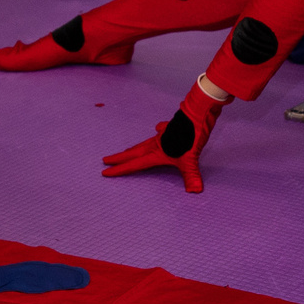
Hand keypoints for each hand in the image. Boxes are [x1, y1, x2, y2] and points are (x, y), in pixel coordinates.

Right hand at [101, 81, 224, 192]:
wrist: (197, 112)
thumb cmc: (192, 135)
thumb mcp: (191, 159)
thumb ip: (191, 176)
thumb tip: (194, 191)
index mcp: (157, 153)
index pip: (135, 164)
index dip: (120, 169)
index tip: (106, 172)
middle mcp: (156, 144)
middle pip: (133, 152)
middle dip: (120, 158)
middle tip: (106, 160)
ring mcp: (163, 135)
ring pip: (144, 144)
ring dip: (134, 149)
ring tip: (126, 151)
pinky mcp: (171, 129)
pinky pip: (160, 133)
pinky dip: (156, 134)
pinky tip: (157, 131)